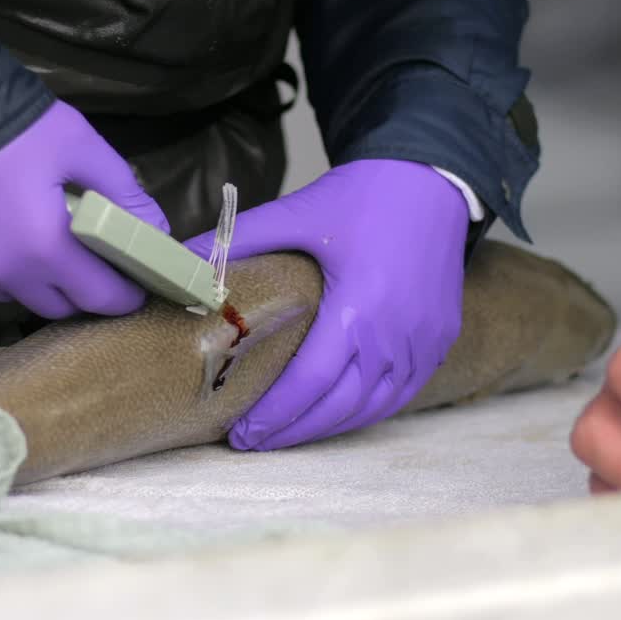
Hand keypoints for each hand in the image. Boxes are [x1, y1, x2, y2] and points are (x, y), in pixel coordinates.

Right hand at [0, 100, 169, 319]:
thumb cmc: (6, 124)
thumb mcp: (78, 145)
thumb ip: (123, 192)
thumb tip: (155, 229)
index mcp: (45, 248)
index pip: (100, 298)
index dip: (124, 294)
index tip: (133, 284)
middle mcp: (1, 273)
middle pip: (56, 305)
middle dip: (78, 288)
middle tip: (84, 256)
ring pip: (11, 294)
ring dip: (28, 277)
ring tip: (28, 235)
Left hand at [185, 159, 468, 450]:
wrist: (432, 177)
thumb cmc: (364, 196)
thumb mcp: (297, 212)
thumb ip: (237, 240)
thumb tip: (179, 261)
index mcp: (358, 307)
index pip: (311, 382)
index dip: (275, 414)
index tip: (242, 433)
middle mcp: (396, 334)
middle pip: (341, 405)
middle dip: (294, 431)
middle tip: (254, 442)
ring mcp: (424, 340)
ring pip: (374, 406)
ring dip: (330, 427)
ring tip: (290, 434)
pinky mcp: (441, 337)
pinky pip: (404, 390)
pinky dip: (368, 409)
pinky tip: (338, 413)